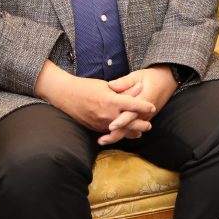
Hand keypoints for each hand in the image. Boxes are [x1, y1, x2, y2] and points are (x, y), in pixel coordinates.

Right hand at [34, 61, 155, 134]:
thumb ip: (124, 90)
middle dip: (141, 125)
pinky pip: (110, 132)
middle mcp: (107, 114)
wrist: (65, 95)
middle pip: (130, 123)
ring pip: (120, 131)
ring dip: (131, 132)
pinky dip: (118, 132)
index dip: (145, 107)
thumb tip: (140, 87)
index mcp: (111, 101)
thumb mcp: (107, 85)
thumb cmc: (86, 87)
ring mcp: (100, 123)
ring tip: (140, 132)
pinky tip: (124, 132)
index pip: (133, 105)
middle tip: (149, 126)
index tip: (153, 107)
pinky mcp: (95, 128)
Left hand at [100, 65, 178, 144]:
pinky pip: (132, 129)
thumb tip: (110, 85)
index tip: (111, 126)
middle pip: (130, 127)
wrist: (166, 82)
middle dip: (116, 134)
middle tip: (102, 140)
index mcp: (144, 100)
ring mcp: (144, 118)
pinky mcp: (143, 119)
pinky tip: (109, 137)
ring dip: (117, 136)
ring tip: (102, 141)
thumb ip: (125, 82)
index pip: (131, 113)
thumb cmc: (151, 78)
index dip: (121, 121)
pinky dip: (122, 133)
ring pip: (130, 130)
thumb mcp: (138, 75)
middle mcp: (144, 112)